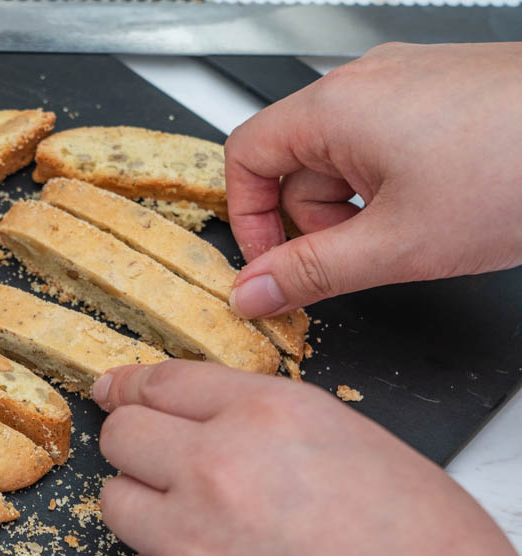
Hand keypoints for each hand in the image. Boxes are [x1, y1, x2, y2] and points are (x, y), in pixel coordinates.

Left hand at [92, 361, 521, 555]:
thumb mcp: (363, 448)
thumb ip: (277, 430)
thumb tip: (228, 431)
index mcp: (267, 418)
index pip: (162, 383)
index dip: (131, 385)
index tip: (115, 391)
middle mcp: (214, 473)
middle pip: (122, 437)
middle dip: (133, 442)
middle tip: (153, 457)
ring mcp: (190, 546)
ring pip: (116, 505)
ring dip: (144, 507)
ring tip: (195, 524)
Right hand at [225, 42, 521, 317]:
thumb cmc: (520, 168)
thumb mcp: (398, 245)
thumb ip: (312, 274)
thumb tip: (254, 293)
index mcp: (334, 107)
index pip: (243, 157)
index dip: (247, 219)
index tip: (273, 265)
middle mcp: (364, 82)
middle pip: (294, 161)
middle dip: (314, 220)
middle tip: (359, 257)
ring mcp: (407, 81)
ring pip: (343, 156)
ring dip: (359, 206)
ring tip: (416, 230)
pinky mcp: (442, 91)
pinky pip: (387, 143)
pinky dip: (396, 184)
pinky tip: (441, 206)